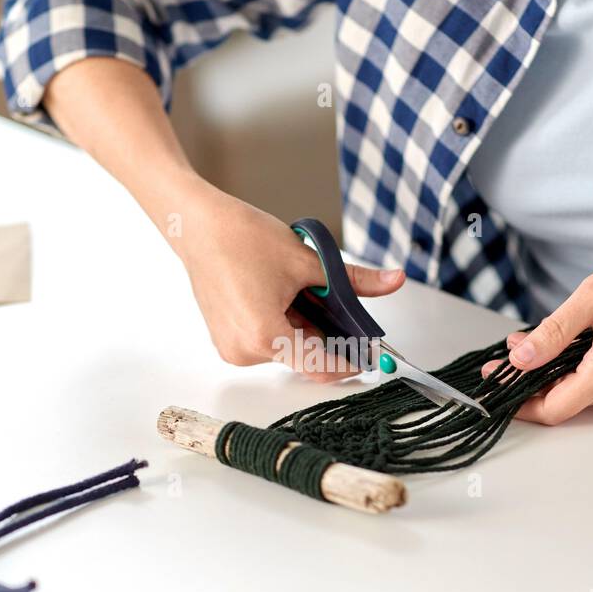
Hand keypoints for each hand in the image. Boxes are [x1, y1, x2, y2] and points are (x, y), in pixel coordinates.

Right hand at [169, 181, 404, 380]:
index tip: (368, 350)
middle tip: (331, 299)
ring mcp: (233, 348)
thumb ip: (355, 280)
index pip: (320, 365)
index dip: (350, 359)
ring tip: (296, 288)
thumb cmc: (241, 239)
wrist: (198, 226)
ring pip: (288, 349)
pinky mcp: (227, 340)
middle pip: (305, 356)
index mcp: (264, 335)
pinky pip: (268, 341)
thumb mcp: (308, 260)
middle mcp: (245, 351)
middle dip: (327, 333)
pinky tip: (280, 295)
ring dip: (305, 327)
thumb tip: (394, 280)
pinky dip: (284, 324)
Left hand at [483, 239, 592, 423]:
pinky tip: (575, 342)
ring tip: (538, 340)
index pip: (551, 409)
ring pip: (584, 394)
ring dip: (556, 373)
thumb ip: (555, 331)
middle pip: (564, 403)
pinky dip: (582, 369)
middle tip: (510, 350)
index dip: (517, 399)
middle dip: (532, 382)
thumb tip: (519, 357)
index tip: (493, 378)